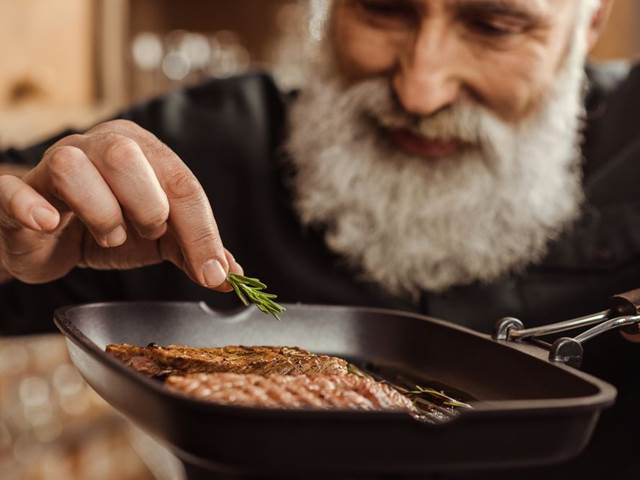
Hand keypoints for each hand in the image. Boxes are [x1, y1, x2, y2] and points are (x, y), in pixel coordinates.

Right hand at [0, 120, 241, 290]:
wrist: (48, 239)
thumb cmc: (107, 227)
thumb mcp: (158, 239)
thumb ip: (193, 250)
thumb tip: (231, 274)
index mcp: (142, 151)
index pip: (181, 183)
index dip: (201, 232)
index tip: (213, 272)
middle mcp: (98, 145)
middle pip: (128, 156)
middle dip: (147, 206)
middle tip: (146, 232)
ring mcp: (53, 164)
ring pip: (74, 166)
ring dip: (100, 213)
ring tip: (108, 235)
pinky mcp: (16, 192)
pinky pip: (15, 190)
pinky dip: (31, 206)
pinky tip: (48, 222)